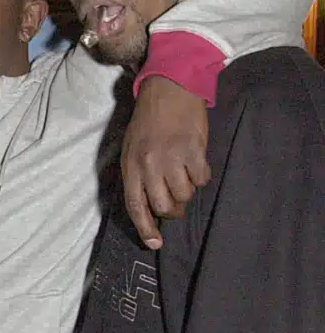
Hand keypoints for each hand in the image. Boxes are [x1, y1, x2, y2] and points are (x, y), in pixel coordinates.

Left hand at [122, 75, 210, 248]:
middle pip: (162, 206)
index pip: (135, 205)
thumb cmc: (149, 121)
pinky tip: (196, 162)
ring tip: (184, 174)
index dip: (145, 228)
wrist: (169, 89)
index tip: (154, 243)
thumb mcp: (131, 148)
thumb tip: (147, 205)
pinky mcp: (194, 151)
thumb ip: (137, 175)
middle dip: (172, 210)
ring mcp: (171, 158)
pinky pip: (201, 179)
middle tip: (176, 200)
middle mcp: (149, 164)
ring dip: (187, 191)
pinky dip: (201, 176)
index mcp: (131, 165)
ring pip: (184, 195)